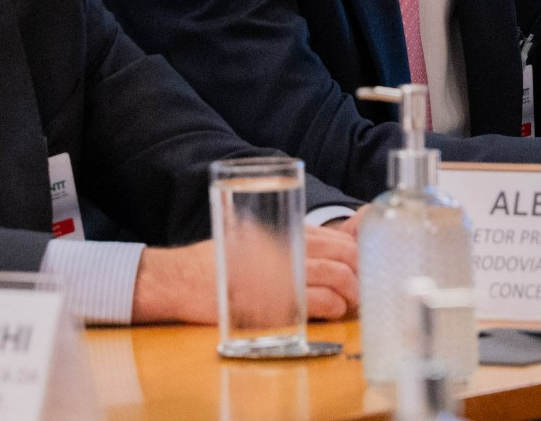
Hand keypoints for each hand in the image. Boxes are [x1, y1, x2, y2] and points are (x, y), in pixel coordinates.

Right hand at [130, 226, 358, 324]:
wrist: (178, 279)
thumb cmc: (213, 261)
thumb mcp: (249, 239)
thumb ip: (282, 242)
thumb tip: (319, 252)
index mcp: (279, 230)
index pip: (333, 236)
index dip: (354, 252)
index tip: (360, 266)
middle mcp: (283, 246)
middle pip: (342, 254)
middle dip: (359, 272)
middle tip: (363, 287)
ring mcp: (278, 272)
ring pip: (335, 276)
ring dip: (352, 291)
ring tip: (352, 301)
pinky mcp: (271, 299)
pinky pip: (314, 301)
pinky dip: (332, 307)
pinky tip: (334, 311)